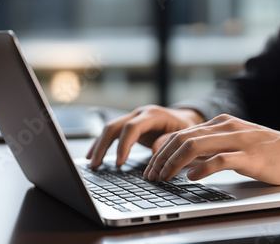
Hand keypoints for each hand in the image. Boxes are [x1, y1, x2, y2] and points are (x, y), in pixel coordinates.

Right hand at [86, 105, 204, 167]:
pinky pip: (112, 133)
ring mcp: (134, 118)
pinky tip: (93, 155)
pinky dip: (102, 144)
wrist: (187, 119)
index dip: (124, 145)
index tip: (119, 163)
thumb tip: (154, 150)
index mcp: (153, 114)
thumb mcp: (185, 134)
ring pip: (110, 129)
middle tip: (96, 164)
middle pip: (115, 126)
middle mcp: (140, 113)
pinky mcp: (130, 126)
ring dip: (98, 145)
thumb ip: (169, 140)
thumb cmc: (187, 129)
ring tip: (92, 163)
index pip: (132, 127)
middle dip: (103, 146)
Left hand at [144, 114, 279, 184]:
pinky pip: (220, 160)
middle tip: (152, 176)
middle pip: (183, 138)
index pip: (182, 134)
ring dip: (174, 163)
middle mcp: (226, 127)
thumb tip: (185, 162)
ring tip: (165, 177)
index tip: (152, 168)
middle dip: (162, 158)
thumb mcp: (235, 145)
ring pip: (195, 146)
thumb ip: (211, 150)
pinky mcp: (249, 156)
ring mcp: (238, 140)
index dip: (163, 151)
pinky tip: (191, 178)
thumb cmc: (267, 152)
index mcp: (221, 123)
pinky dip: (201, 169)